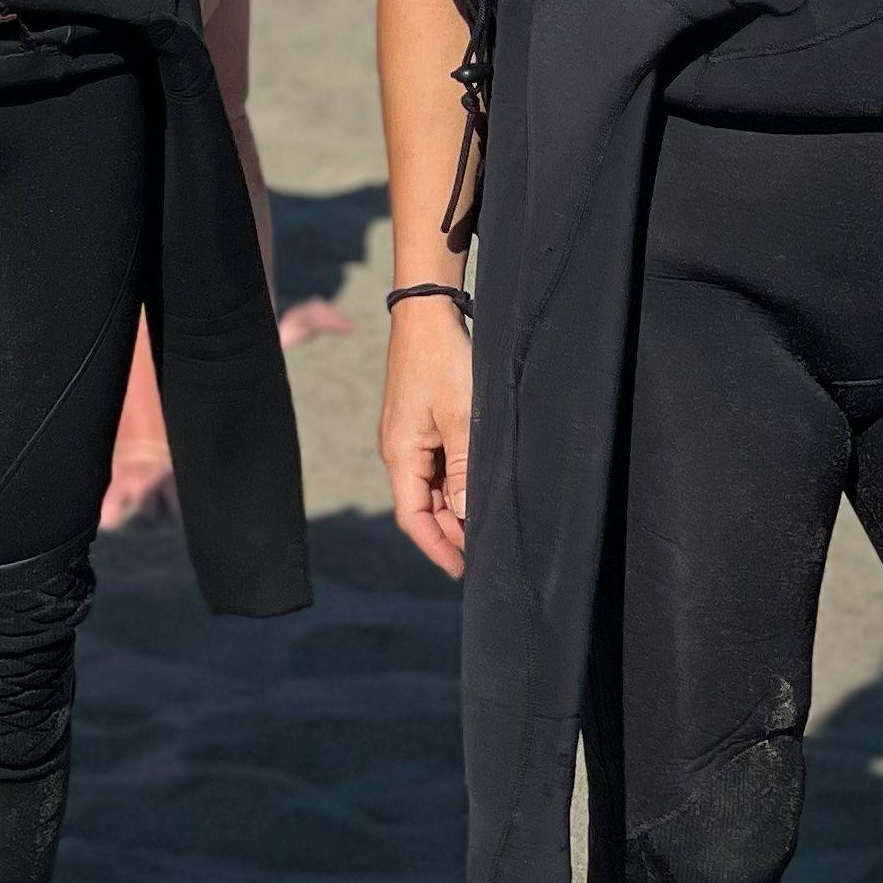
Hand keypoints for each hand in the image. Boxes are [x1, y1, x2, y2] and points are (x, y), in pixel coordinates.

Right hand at [379, 292, 471, 578]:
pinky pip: (435, 464)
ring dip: (453, 507)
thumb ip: (463, 470)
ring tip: (483, 525)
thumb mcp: (460, 418)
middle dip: (449, 531)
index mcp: (400, 453)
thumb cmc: (443, 361)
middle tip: (483, 551)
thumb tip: (463, 517)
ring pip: (429, 486)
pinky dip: (453, 483)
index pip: (413, 517)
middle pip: (421, 505)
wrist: (428, 313)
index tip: (463, 570)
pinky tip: (474, 488)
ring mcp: (408, 435)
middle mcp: (398, 449)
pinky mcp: (420, 421)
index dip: (438, 546)